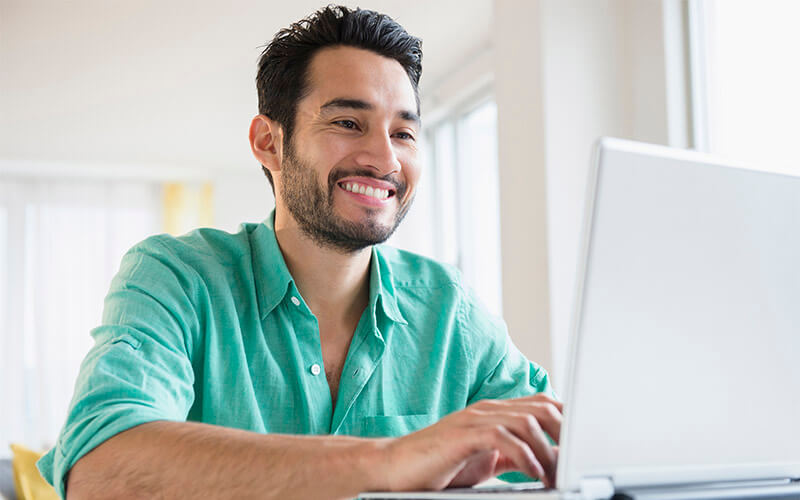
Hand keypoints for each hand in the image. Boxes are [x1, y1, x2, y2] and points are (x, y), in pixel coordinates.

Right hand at [379, 394, 561, 491]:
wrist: (394, 469)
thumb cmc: (439, 466)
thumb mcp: (486, 460)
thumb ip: (514, 455)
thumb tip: (548, 460)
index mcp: (495, 413)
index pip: (542, 404)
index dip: (568, 419)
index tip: (586, 443)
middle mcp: (488, 410)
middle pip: (542, 407)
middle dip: (567, 433)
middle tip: (578, 462)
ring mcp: (475, 419)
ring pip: (528, 421)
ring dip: (550, 450)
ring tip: (558, 475)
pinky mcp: (463, 435)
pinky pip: (505, 438)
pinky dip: (526, 456)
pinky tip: (535, 474)